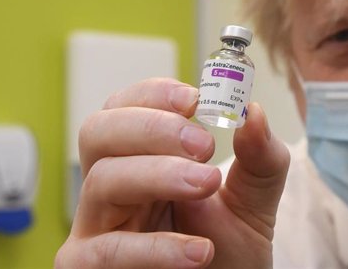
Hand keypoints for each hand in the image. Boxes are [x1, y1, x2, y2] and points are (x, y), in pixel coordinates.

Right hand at [55, 78, 289, 268]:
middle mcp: (111, 184)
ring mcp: (95, 225)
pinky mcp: (88, 265)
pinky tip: (199, 250)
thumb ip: (260, 157)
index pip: (125, 107)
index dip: (153, 95)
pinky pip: (106, 249)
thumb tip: (253, 113)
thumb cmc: (228, 249)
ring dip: (158, 174)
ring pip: (101, 180)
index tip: (195, 99)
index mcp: (141, 157)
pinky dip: (155, 246)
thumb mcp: (254, 199)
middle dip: (152, 127)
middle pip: (98, 131)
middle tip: (203, 144)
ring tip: (207, 185)